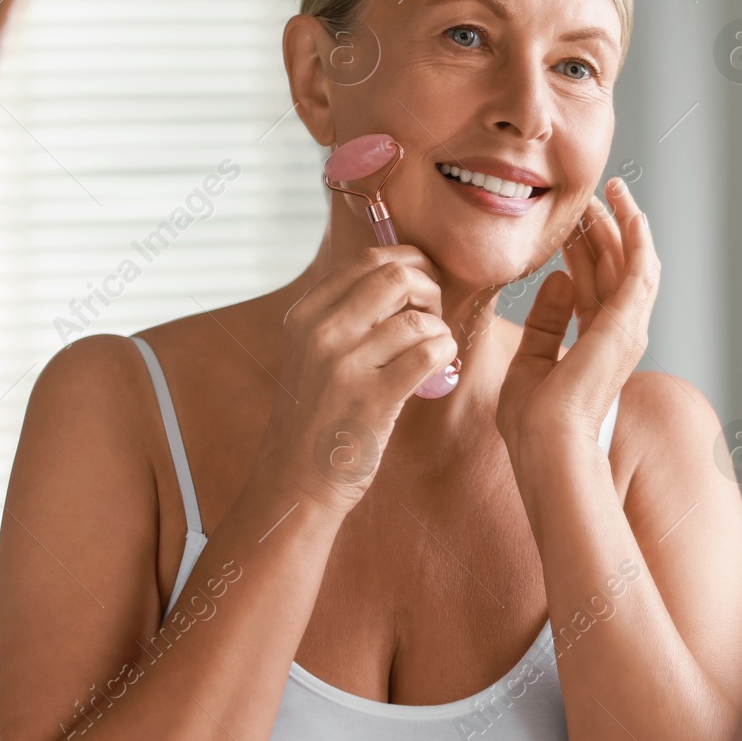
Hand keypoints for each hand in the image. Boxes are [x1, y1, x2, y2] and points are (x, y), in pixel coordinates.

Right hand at [257, 245, 457, 514]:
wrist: (296, 480)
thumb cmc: (317, 414)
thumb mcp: (313, 352)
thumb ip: (347, 313)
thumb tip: (403, 277)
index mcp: (306, 314)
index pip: (368, 260)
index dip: (409, 263)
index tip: (423, 282)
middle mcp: (321, 333)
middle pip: (396, 277)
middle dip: (429, 288)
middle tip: (432, 314)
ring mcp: (345, 366)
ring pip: (418, 319)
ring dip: (439, 330)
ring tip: (433, 349)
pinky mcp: (373, 399)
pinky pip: (428, 353)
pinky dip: (445, 353)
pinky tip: (439, 366)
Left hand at [496, 176, 659, 459]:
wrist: (546, 446)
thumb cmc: (533, 422)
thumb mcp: (530, 360)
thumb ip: (545, 321)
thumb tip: (559, 280)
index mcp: (596, 344)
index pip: (594, 284)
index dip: (583, 249)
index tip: (570, 222)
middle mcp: (619, 334)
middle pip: (614, 268)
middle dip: (602, 229)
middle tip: (587, 195)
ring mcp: (628, 328)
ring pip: (632, 262)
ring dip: (623, 223)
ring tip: (610, 190)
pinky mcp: (628, 322)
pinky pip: (640, 269)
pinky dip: (638, 238)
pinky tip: (630, 211)